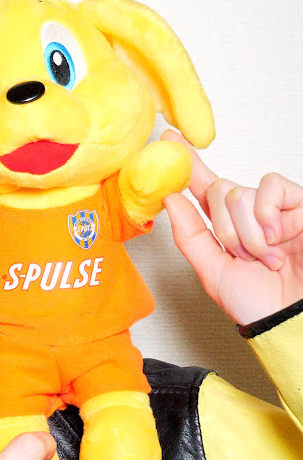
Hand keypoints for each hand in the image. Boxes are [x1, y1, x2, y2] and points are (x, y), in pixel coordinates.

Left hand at [161, 130, 302, 324]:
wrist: (292, 319)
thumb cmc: (257, 303)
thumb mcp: (212, 270)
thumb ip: (189, 235)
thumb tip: (169, 198)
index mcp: (224, 226)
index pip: (202, 186)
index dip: (187, 163)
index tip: (169, 139)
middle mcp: (248, 213)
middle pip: (217, 190)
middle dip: (224, 228)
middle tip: (244, 255)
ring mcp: (274, 208)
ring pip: (238, 193)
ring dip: (247, 232)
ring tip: (266, 257)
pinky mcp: (299, 204)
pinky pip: (270, 187)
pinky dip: (266, 213)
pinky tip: (278, 237)